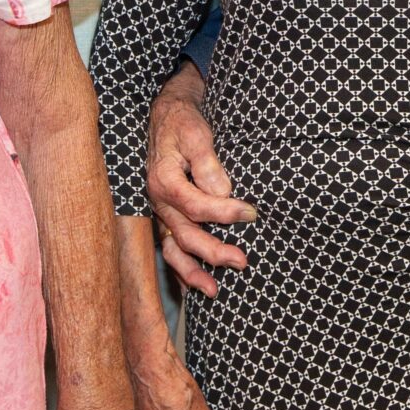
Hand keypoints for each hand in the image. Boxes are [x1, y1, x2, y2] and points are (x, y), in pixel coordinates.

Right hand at [145, 81, 252, 296]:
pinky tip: (194, 288)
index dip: (224, 212)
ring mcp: (161, 212)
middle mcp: (159, 201)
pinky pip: (170, 248)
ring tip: (214, 291)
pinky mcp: (167, 216)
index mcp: (164, 180)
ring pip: (173, 249)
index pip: (195, 205)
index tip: (251, 213)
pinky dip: (180, 269)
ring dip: (192, 272)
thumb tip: (222, 191)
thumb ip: (207, 162)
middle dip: (213, 252)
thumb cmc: (183, 124)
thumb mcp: (196, 133)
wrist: (166, 117)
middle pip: (185, 234)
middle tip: (242, 261)